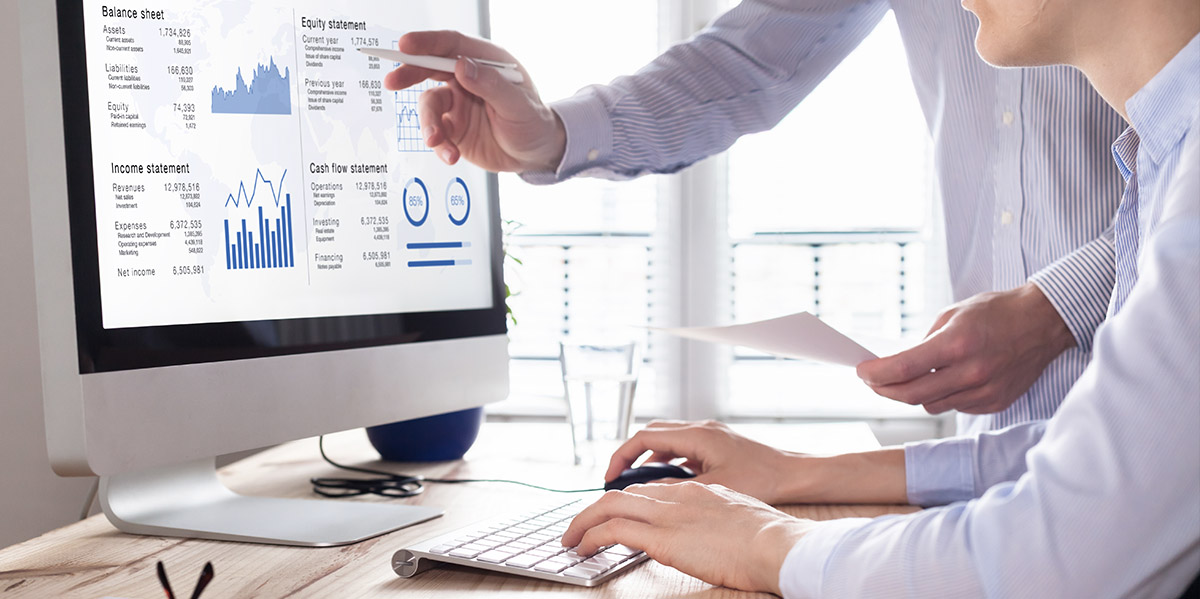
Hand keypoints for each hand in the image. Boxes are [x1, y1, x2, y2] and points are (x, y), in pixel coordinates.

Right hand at [383, 31, 565, 171]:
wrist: (535, 155)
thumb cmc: (534, 123)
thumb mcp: (519, 105)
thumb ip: (491, 85)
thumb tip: (463, 66)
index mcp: (486, 62)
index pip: (452, 45)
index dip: (427, 42)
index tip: (406, 45)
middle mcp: (467, 79)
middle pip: (430, 68)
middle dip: (409, 74)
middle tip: (392, 81)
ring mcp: (457, 103)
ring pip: (429, 106)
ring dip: (428, 124)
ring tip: (437, 141)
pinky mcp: (452, 128)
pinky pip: (436, 133)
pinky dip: (439, 145)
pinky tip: (451, 156)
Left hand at [562, 482, 813, 594]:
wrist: (776, 544)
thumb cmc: (768, 539)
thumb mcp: (736, 518)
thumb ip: (712, 519)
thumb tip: (705, 534)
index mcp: (695, 491)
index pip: (647, 489)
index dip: (624, 502)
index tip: (611, 515)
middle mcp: (676, 496)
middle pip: (622, 494)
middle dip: (595, 509)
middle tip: (579, 526)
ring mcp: (667, 514)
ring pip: (608, 506)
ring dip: (583, 522)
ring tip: (571, 539)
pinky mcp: (661, 537)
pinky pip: (612, 530)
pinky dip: (591, 536)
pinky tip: (583, 548)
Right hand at [605, 420, 795, 503]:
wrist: (793, 474)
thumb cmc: (763, 478)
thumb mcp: (714, 488)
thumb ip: (679, 489)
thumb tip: (648, 496)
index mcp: (697, 435)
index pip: (645, 437)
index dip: (622, 456)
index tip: (611, 476)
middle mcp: (701, 428)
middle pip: (652, 434)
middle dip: (631, 454)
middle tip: (618, 478)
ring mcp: (709, 434)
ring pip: (667, 439)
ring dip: (649, 457)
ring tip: (638, 483)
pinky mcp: (716, 443)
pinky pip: (682, 446)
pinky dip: (668, 460)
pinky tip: (668, 480)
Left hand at [857, 282, 1075, 414]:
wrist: (1043, 323)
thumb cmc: (997, 312)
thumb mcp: (952, 315)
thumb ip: (925, 343)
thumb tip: (898, 365)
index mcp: (957, 344)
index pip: (904, 368)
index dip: (876, 374)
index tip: (861, 372)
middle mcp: (971, 372)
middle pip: (912, 395)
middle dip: (884, 390)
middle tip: (872, 382)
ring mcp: (985, 391)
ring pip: (932, 405)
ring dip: (914, 394)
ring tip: (909, 378)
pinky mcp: (995, 402)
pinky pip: (955, 406)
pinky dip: (943, 396)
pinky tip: (945, 380)